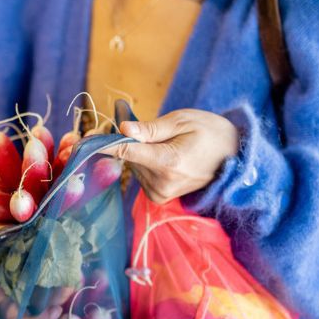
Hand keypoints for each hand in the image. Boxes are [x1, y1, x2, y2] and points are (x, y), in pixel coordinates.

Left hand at [109, 109, 239, 202]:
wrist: (236, 156)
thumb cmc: (211, 132)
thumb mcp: (183, 121)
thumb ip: (151, 129)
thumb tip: (123, 130)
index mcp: (168, 162)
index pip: (126, 152)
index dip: (104, 145)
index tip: (81, 142)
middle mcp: (162, 183)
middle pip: (129, 158)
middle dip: (131, 142)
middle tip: (152, 131)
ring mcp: (161, 193)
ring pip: (134, 167)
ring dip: (142, 154)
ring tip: (170, 146)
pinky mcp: (160, 198)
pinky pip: (142, 175)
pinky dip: (148, 164)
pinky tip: (168, 158)